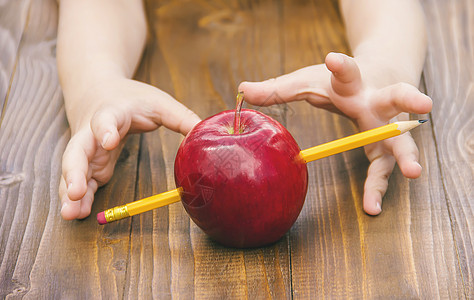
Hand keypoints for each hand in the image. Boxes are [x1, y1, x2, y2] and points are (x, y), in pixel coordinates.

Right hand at [60, 78, 200, 219]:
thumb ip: (182, 117)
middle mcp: (91, 132)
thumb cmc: (131, 99)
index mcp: (112, 112)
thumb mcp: (159, 102)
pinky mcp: (89, 163)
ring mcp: (87, 150)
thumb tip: (207, 134)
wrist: (98, 92)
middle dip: (75, 171)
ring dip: (70, 192)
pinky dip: (77, 197)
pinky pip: (80, 181)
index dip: (105, 129)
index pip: (105, 119)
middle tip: (75, 190)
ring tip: (70, 213)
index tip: (109, 141)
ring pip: (73, 171)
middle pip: (78, 150)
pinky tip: (77, 213)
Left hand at [239, 52, 431, 214]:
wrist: (383, 76)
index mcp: (353, 82)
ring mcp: (387, 126)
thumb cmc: (340, 81)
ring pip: (400, 140)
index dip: (342, 66)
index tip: (334, 59)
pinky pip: (383, 170)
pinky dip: (378, 187)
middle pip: (396, 98)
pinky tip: (371, 208)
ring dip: (406, 154)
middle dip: (408, 98)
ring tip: (412, 171)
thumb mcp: (309, 81)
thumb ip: (278, 88)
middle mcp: (376, 102)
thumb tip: (242, 91)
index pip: (348, 71)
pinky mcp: (386, 148)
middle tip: (423, 103)